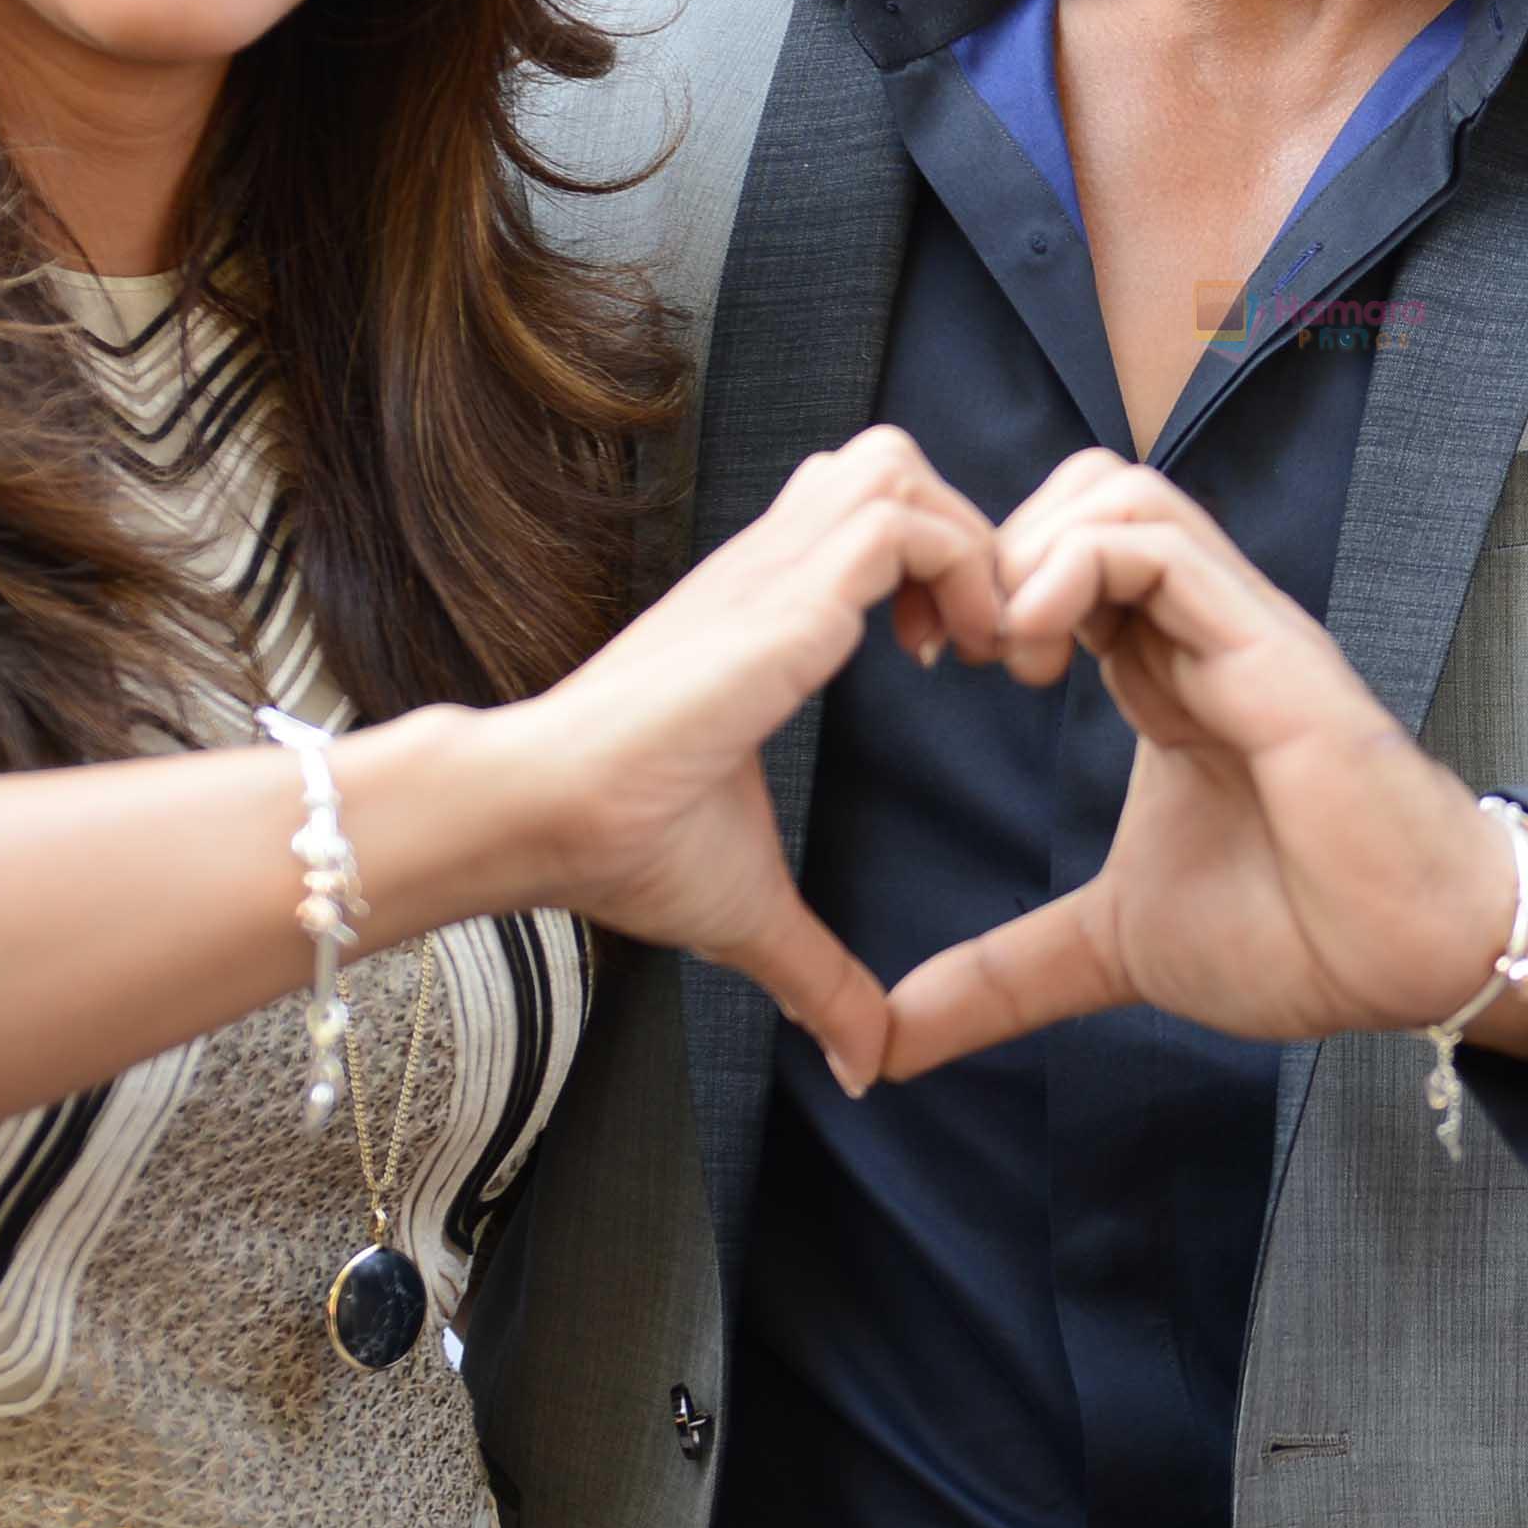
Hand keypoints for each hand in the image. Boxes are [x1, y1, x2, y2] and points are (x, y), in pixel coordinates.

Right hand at [455, 424, 1005, 1096]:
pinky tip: (956, 659)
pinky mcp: (780, 598)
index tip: (957, 661)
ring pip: (902, 466)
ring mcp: (770, 572)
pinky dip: (960, 569)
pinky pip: (903, 524)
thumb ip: (819, 974)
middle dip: (966, 534)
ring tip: (980, 644)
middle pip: (894, 460)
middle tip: (987, 644)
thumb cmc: (621, 846)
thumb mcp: (750, 910)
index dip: (935, 563)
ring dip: (967, 543)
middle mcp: (768, 569)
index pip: (866, 511)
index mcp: (761, 613)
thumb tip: (864, 1067)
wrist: (540, 815)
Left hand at [880, 455, 1527, 1078]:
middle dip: (991, 548)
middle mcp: (1194, 630)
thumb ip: (1004, 976)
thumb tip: (894, 1043)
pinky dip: (1074, 569)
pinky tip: (1040, 655)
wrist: (1410, 960)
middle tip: (960, 651)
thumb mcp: (1110, 948)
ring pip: (1118, 491)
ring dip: (1030, 553)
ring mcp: (1233, 626)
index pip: (1058, 550)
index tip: (935, 661)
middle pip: (1080, 489)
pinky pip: (1160, 543)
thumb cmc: (1295, 934)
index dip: (979, 583)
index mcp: (1158, 670)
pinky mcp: (1266, 645)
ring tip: (1007, 657)